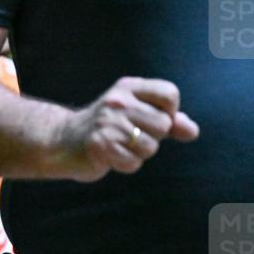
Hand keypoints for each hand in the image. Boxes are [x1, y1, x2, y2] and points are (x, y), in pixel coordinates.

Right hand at [53, 77, 199, 181]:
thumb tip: (192, 131)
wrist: (61, 142)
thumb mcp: (136, 116)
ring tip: (120, 147)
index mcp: (128, 88)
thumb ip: (167, 121)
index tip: (153, 119)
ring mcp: (107, 123)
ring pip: (149, 146)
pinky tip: (111, 157)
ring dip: (139, 154)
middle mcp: (117, 101)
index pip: (170, 95)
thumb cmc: (105, 129)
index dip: (170, 112)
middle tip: (130, 137)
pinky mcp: (99, 145)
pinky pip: (132, 163)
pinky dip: (126, 165)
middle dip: (153, 137)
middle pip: (162, 124)